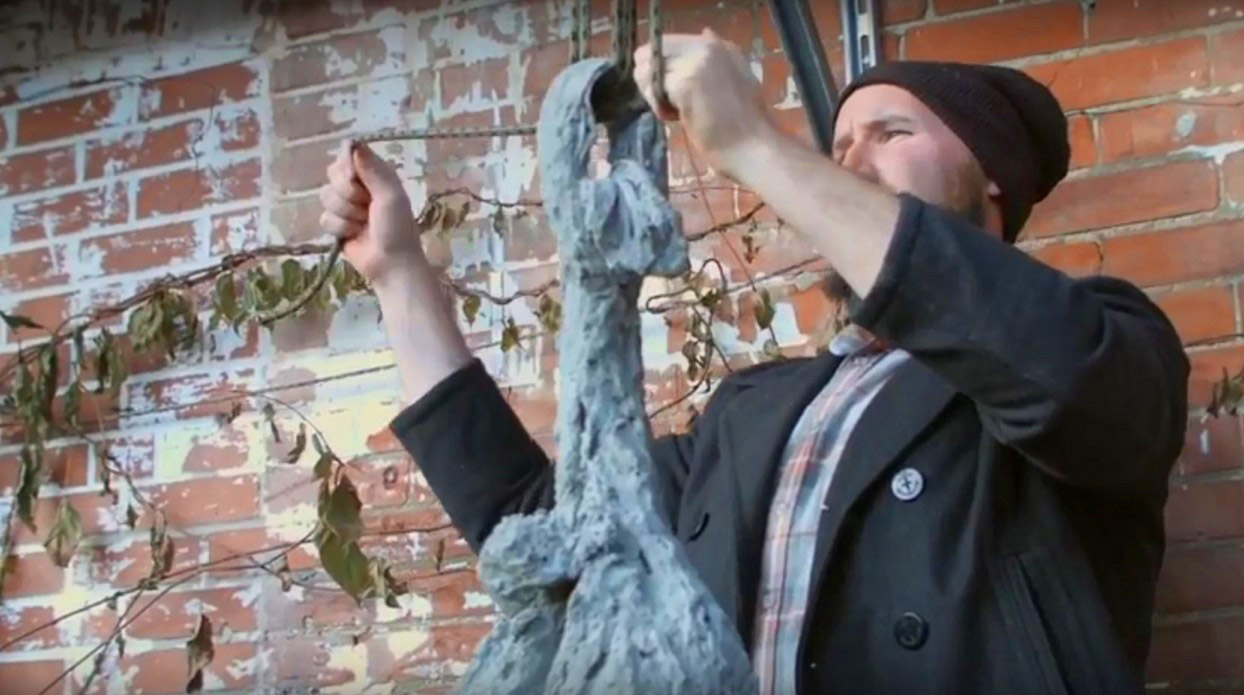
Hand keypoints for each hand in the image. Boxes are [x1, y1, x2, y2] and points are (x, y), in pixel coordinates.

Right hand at [319, 143, 425, 286]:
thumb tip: (352, 142)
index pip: (347, 155)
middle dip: (347, 194)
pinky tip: (354, 235)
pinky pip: (324, 218)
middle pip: (332, 174)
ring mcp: (346, 205)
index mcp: (374, 173)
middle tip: (367, 207)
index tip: (353, 179)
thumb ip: (372, 169)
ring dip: (346, 214)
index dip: (346, 167)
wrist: (392, 264)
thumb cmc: (398, 228)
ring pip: (326, 197)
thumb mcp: (390, 195)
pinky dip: (340, 228)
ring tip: (364, 224)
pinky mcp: (336, 224)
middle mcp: (359, 186)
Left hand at [633, 28, 777, 177]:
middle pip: (652, 53)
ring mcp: (696, 61)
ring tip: (677, 112)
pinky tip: (679, 119)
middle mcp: (707, 45)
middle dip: (652, 80)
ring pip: (647, 70)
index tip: (673, 92)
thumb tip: (705, 32)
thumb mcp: (734, 80)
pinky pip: (652, 89)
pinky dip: (658, 108)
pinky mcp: (686, 82)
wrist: (754, 148)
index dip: (659, 69)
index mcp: (717, 45)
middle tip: (671, 104)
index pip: (667, 43)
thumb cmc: (744, 126)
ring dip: (654, 94)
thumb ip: (713, 62)